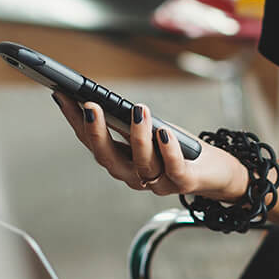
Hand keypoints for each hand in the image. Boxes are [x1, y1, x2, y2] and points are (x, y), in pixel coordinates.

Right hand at [51, 93, 242, 199]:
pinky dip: (168, 151)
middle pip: (108, 158)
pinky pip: (173, 169)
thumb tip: (103, 98)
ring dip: (138, 136)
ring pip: (142, 164)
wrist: (216, 173)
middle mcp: (134, 176)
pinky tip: (165, 132)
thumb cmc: (179, 147)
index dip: (75, 121)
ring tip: (138, 110)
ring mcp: (158, 182)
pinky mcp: (184, 182)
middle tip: (90, 105)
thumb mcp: (150, 131)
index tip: (61, 95)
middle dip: (96, 133)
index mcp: (121, 162)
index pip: (91, 142)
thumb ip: (127, 123)